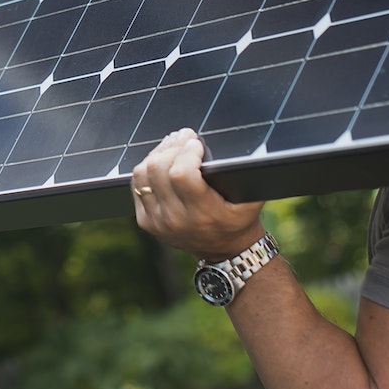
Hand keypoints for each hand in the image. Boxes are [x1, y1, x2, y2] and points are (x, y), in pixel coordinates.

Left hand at [129, 129, 265, 258]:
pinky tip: (161, 161)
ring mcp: (157, 222)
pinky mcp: (146, 222)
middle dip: (172, 146)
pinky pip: (137, 186)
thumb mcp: (251, 199)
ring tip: (173, 145)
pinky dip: (147, 169)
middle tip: (185, 137)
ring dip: (157, 154)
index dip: (187, 152)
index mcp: (203, 214)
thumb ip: (244, 175)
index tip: (196, 142)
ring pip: (142, 175)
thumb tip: (240, 146)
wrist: (224, 251)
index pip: (182, 174)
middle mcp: (176, 220)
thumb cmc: (239, 220)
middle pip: (158, 170)